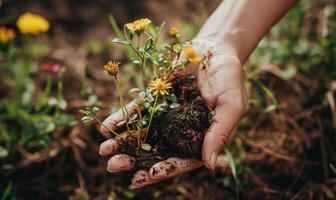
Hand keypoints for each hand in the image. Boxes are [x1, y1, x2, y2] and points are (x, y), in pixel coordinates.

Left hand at [99, 38, 246, 187]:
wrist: (215, 49)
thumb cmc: (229, 78)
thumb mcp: (231, 105)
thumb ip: (220, 133)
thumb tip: (209, 165)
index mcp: (200, 138)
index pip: (180, 160)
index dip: (162, 170)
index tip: (143, 176)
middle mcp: (180, 130)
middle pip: (157, 150)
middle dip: (135, 160)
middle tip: (114, 166)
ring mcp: (166, 115)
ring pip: (143, 133)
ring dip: (123, 142)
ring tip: (104, 150)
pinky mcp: (156, 98)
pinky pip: (137, 110)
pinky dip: (122, 118)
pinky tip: (106, 126)